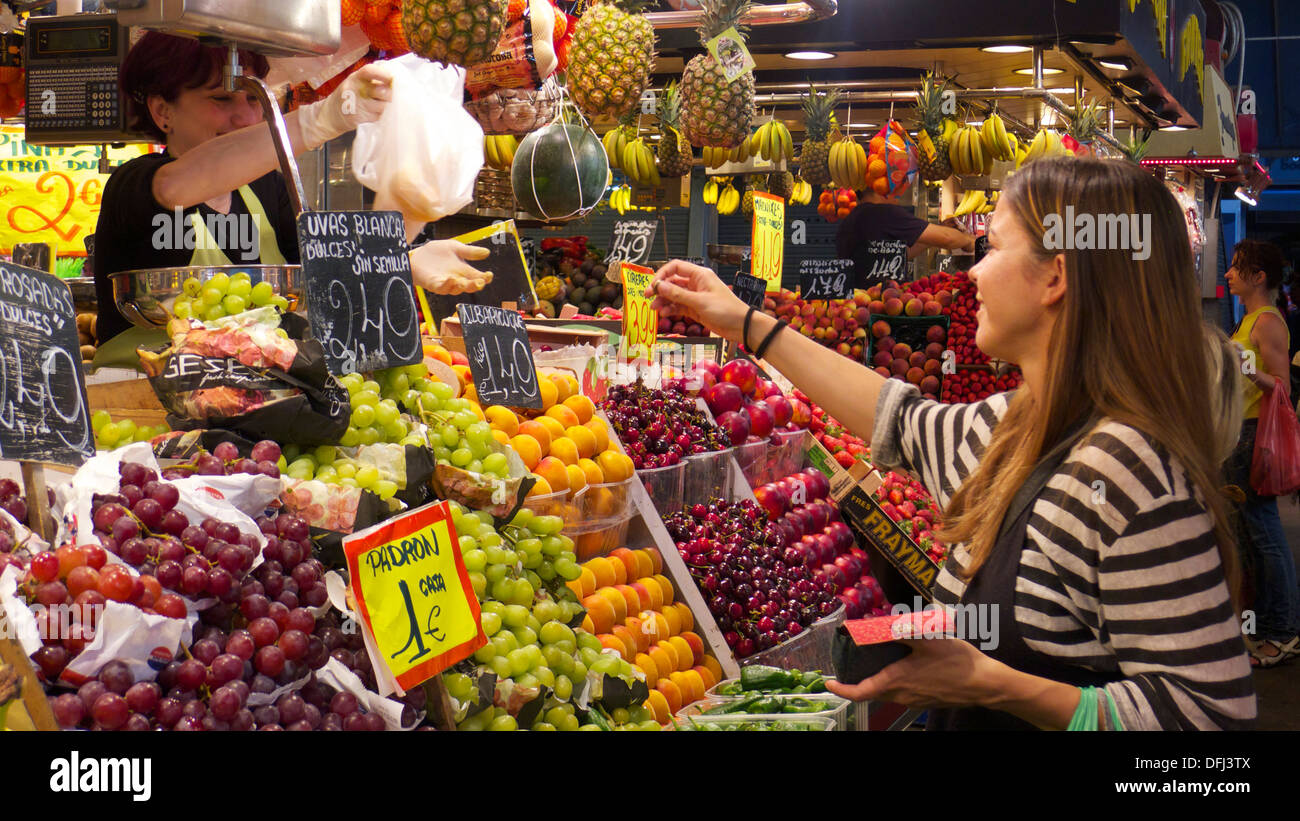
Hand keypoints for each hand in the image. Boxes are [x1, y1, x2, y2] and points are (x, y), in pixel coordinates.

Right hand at [298, 61, 395, 148]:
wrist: (332, 114)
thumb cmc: (350, 95)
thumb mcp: (356, 82)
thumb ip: (372, 80)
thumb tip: (395, 82)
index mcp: (355, 77)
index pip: (370, 71)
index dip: (384, 74)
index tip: (393, 78)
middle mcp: (354, 89)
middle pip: (381, 91)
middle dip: (391, 95)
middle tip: (391, 97)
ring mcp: (355, 105)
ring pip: (382, 106)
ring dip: (386, 107)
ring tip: (381, 105)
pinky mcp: (357, 118)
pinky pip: (377, 117)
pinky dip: (380, 116)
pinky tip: (374, 113)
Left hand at [410, 240, 493, 294]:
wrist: (419, 254)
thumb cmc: (438, 252)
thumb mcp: (456, 248)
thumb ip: (470, 251)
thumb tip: (487, 252)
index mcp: (465, 271)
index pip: (478, 277)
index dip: (485, 278)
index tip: (489, 274)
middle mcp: (457, 279)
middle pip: (469, 287)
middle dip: (475, 286)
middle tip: (480, 282)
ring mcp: (446, 283)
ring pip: (456, 290)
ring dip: (462, 287)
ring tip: (464, 282)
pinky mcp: (434, 284)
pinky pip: (442, 288)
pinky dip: (447, 285)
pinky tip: (451, 279)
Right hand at [647, 259, 748, 343]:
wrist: (741, 326)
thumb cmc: (726, 310)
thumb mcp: (700, 302)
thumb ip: (678, 294)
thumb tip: (659, 286)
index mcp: (700, 275)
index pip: (676, 267)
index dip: (662, 274)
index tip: (652, 285)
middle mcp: (696, 283)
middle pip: (672, 281)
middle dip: (660, 289)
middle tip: (648, 297)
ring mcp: (695, 296)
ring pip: (674, 295)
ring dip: (664, 300)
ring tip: (655, 309)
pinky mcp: (696, 308)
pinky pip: (679, 306)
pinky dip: (671, 309)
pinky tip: (665, 313)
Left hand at [825, 638, 1005, 708]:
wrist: (986, 684)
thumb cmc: (957, 661)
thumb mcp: (926, 638)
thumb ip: (898, 631)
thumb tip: (873, 626)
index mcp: (897, 681)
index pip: (859, 692)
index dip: (840, 689)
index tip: (828, 682)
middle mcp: (902, 695)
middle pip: (871, 691)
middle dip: (856, 681)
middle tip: (849, 664)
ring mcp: (915, 701)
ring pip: (887, 692)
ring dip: (876, 679)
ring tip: (874, 660)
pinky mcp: (926, 700)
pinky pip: (902, 692)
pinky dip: (893, 681)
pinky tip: (902, 664)